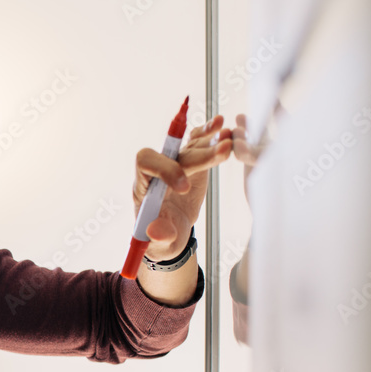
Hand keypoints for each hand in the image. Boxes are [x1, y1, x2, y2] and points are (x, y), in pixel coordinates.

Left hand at [132, 115, 233, 260]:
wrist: (171, 234)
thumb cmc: (161, 240)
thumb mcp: (159, 245)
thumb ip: (158, 237)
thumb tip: (155, 231)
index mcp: (144, 187)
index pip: (146, 164)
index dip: (165, 169)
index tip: (184, 188)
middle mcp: (158, 172)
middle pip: (174, 153)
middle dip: (199, 154)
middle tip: (223, 153)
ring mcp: (176, 165)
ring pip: (188, 145)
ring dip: (207, 139)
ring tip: (227, 135)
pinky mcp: (191, 163)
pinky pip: (197, 143)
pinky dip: (209, 134)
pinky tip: (223, 126)